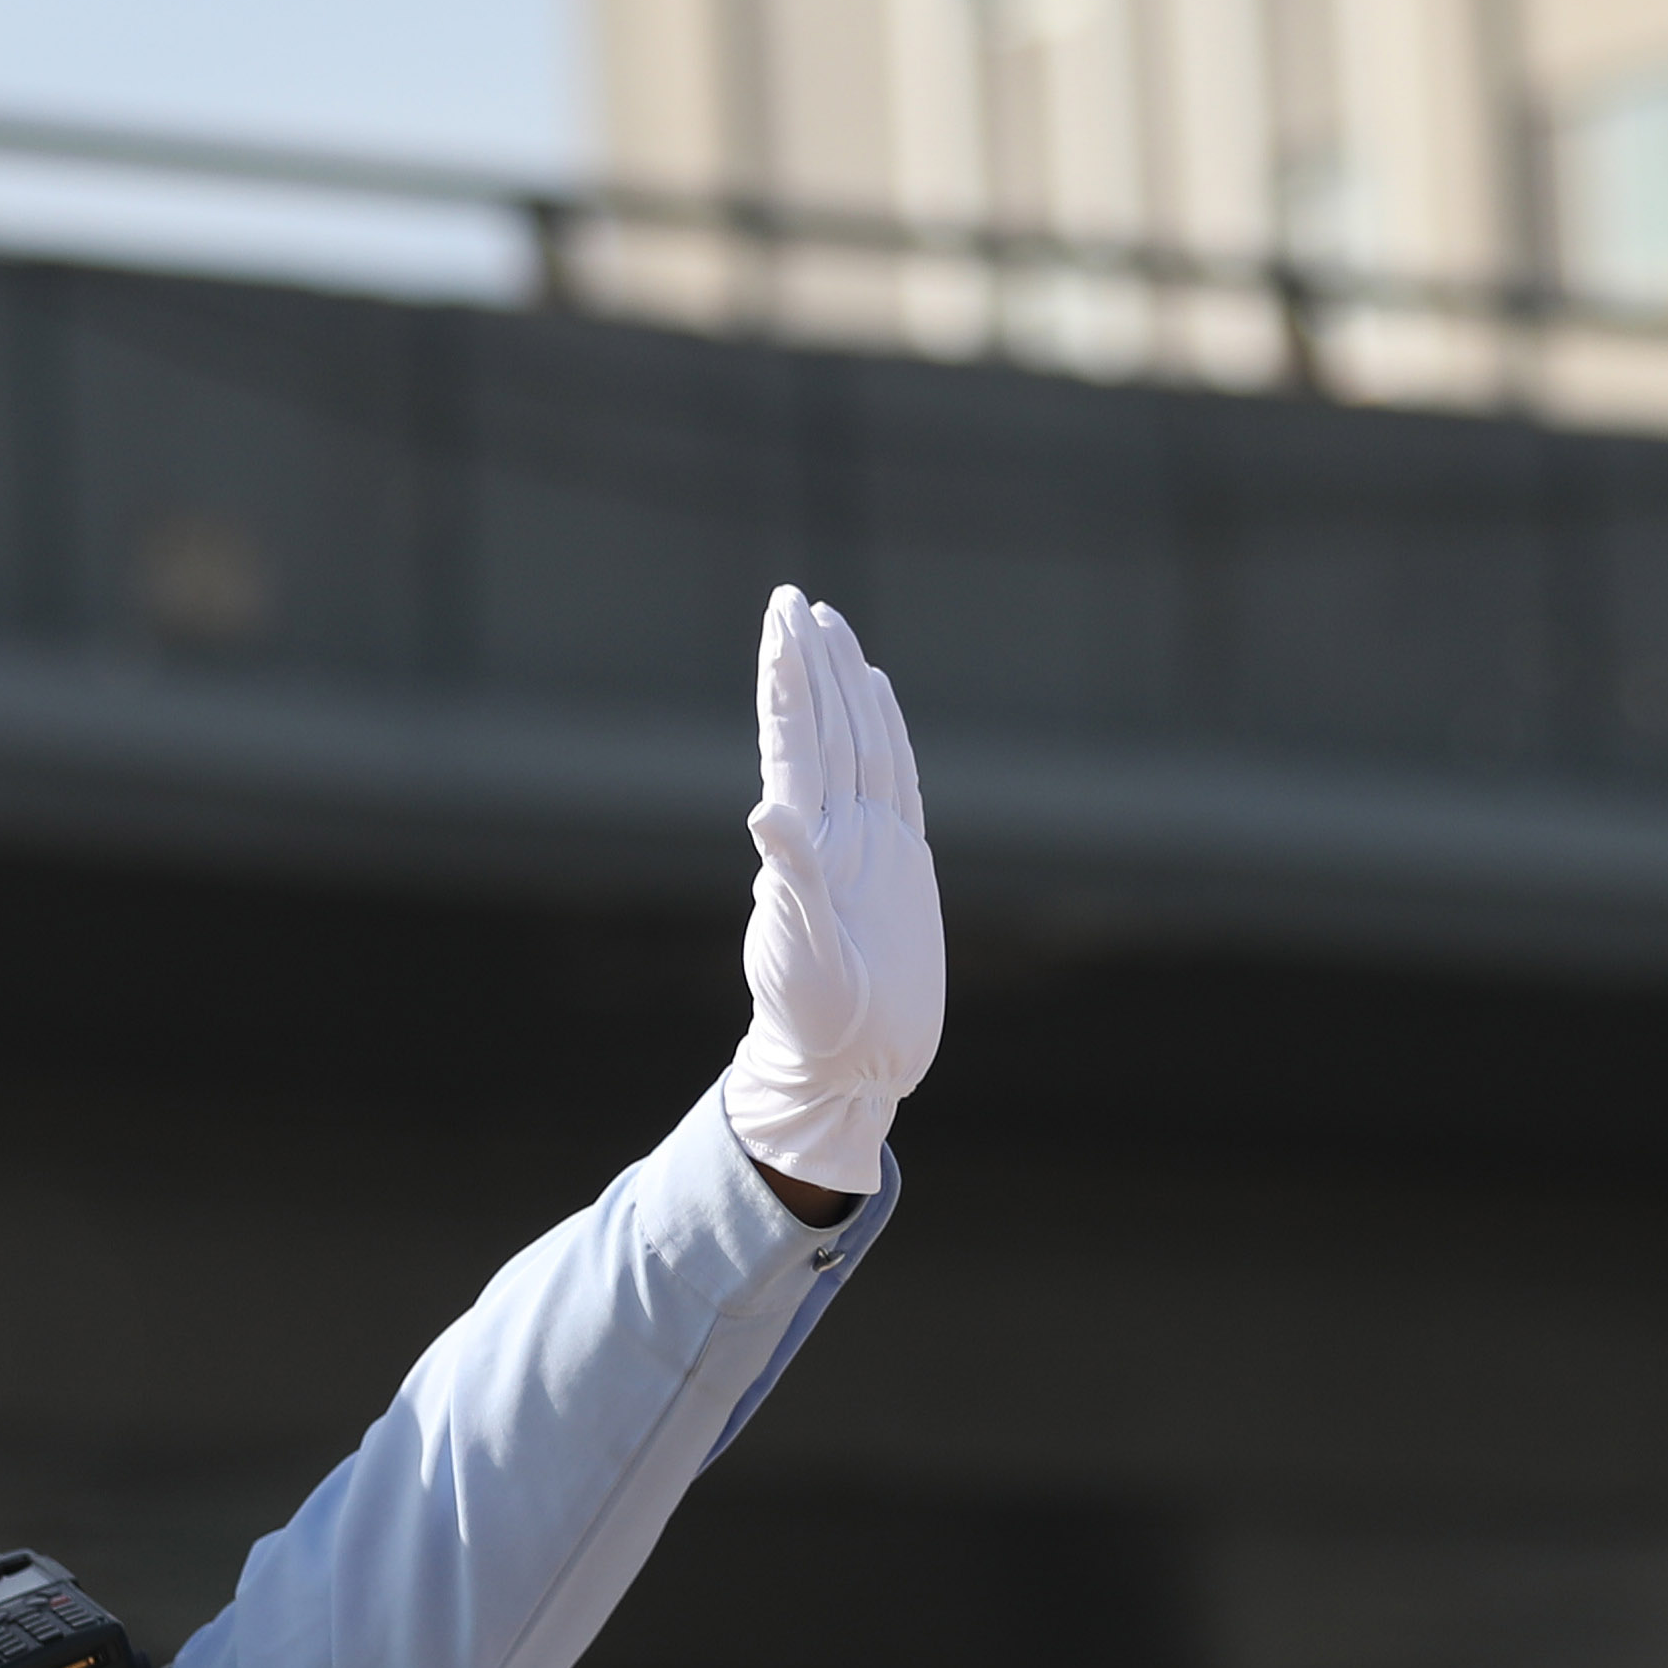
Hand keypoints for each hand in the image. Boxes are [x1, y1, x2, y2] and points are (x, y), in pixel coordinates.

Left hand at [722, 584, 940, 1209]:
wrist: (851, 1067)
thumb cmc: (816, 1025)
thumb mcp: (800, 959)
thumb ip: (791, 885)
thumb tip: (767, 812)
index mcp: (806, 845)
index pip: (795, 740)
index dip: (789, 676)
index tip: (782, 617)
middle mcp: (835, 832)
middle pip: (824, 727)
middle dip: (810, 663)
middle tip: (797, 599)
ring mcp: (867, 845)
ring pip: (859, 744)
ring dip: (844, 686)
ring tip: (832, 629)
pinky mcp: (900, 865)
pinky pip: (897, 782)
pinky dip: (887, 734)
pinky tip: (878, 699)